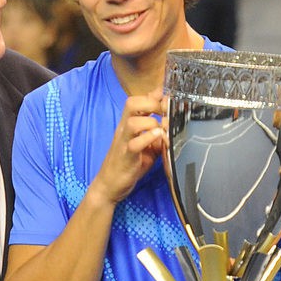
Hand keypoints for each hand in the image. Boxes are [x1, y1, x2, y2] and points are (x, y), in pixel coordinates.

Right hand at [92, 90, 164, 205]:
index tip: (169, 96)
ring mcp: (123, 142)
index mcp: (128, 124)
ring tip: (163, 129)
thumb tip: (172, 127)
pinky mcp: (125, 157)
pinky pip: (135, 143)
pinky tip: (159, 139)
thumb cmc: (127, 166)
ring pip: (133, 121)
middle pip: (132, 103)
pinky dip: (148, 138)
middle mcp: (124, 129)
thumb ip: (156, 136)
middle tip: (166, 113)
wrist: (108, 186)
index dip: (154, 94)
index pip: (138, 100)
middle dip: (153, 103)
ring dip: (151, 122)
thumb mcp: (147, 148)